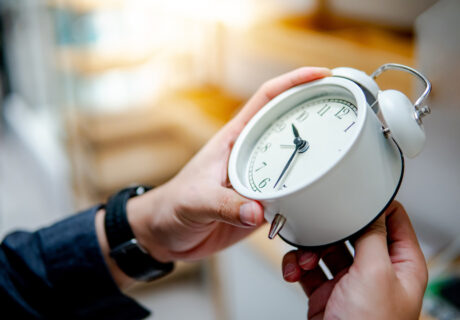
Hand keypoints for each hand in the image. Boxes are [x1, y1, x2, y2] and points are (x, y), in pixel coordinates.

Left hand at [96, 67, 330, 286]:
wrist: (167, 234)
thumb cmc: (173, 207)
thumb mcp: (195, 201)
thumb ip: (224, 205)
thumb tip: (257, 211)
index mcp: (234, 141)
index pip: (266, 100)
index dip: (293, 83)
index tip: (321, 75)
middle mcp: (250, 155)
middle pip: (289, 125)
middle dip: (317, 113)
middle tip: (346, 112)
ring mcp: (258, 178)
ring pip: (294, 160)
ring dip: (316, 155)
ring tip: (345, 152)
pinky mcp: (262, 202)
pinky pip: (292, 193)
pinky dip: (308, 192)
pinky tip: (323, 194)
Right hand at [281, 201, 427, 319]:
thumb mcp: (376, 272)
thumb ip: (373, 236)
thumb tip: (370, 208)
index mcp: (401, 263)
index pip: (393, 221)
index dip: (373, 205)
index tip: (353, 193)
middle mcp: (376, 270)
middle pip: (352, 232)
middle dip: (331, 229)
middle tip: (317, 224)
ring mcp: (350, 281)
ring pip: (326, 248)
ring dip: (309, 249)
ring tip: (303, 258)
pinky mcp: (327, 292)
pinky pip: (309, 268)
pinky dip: (297, 266)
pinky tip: (294, 271)